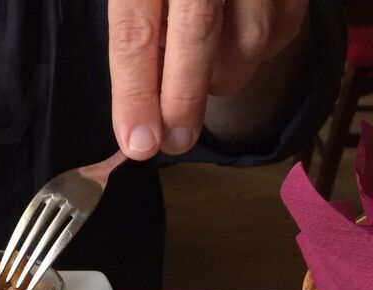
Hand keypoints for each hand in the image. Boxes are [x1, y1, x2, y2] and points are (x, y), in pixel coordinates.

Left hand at [108, 0, 308, 158]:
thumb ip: (131, 31)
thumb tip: (132, 118)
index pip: (137, 31)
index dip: (135, 91)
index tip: (136, 141)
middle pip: (197, 35)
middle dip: (181, 100)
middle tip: (169, 143)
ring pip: (243, 43)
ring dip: (214, 76)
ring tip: (189, 70)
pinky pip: (274, 36)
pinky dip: (245, 54)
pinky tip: (225, 39)